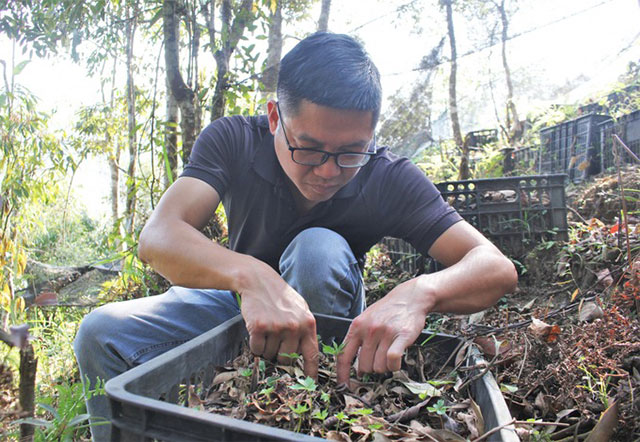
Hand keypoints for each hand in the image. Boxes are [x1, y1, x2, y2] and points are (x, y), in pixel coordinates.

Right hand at [238, 261, 318, 377]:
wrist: (259, 281)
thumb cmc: (280, 297)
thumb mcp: (300, 310)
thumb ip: (305, 330)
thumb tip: (306, 357)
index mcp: (308, 324)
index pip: (312, 355)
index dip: (310, 373)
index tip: (309, 385)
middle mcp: (294, 327)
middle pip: (286, 359)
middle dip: (279, 355)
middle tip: (275, 341)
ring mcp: (276, 327)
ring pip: (270, 355)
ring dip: (266, 348)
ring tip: (267, 330)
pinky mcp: (259, 327)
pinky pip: (257, 350)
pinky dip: (255, 344)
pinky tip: (257, 329)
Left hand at [336, 277, 433, 385]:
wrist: (410, 297)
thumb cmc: (387, 311)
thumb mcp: (366, 319)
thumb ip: (358, 338)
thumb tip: (353, 365)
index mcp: (357, 326)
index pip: (343, 356)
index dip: (342, 374)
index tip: (343, 387)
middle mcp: (369, 329)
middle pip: (363, 366)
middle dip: (371, 369)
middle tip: (378, 360)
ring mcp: (385, 332)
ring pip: (379, 366)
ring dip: (385, 367)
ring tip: (389, 355)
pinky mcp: (402, 336)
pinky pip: (393, 360)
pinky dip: (394, 366)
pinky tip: (396, 362)